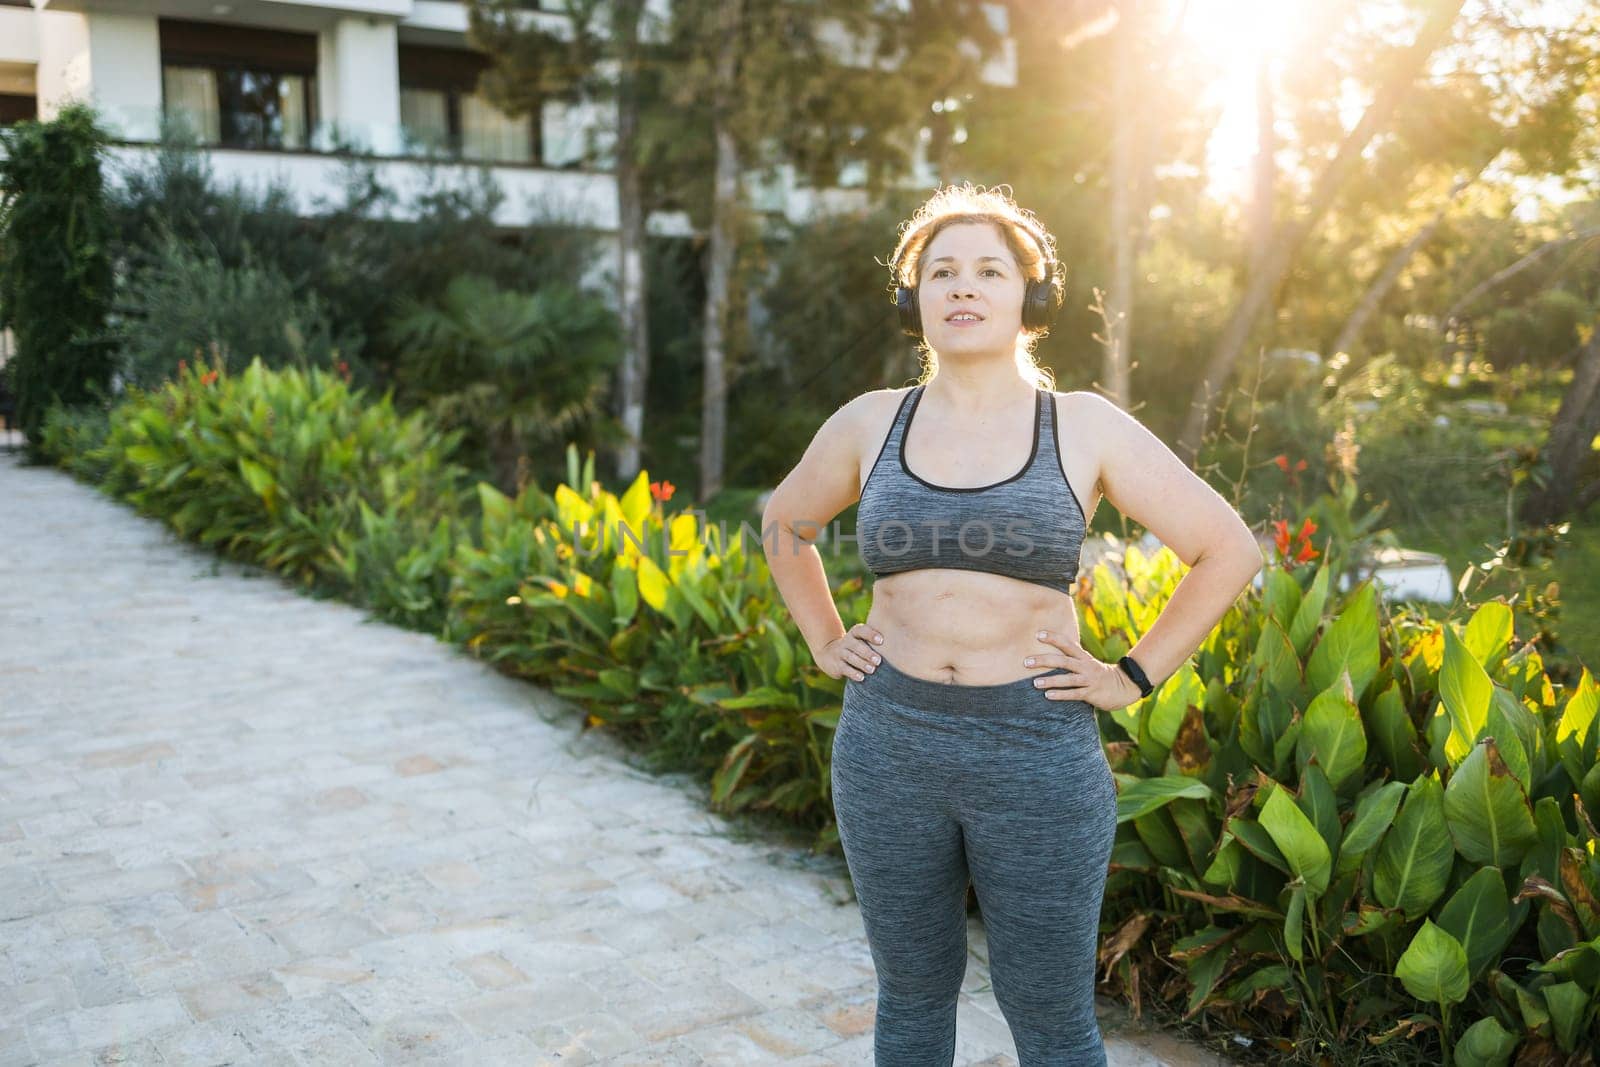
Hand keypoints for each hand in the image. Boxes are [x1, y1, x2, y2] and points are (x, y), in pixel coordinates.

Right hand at [814, 623, 884, 681]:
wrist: (829, 654)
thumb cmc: (856, 647)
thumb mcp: (862, 640)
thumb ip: (877, 641)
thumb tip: (903, 643)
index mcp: (855, 633)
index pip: (861, 630)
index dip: (871, 634)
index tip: (881, 641)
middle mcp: (847, 641)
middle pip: (856, 646)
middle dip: (867, 653)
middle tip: (879, 661)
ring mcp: (840, 653)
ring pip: (850, 657)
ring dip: (862, 664)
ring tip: (872, 670)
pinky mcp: (837, 665)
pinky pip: (845, 668)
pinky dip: (853, 673)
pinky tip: (862, 677)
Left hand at [1024, 630, 1144, 709]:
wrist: (1122, 687)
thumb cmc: (1098, 674)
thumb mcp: (1087, 662)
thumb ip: (1071, 657)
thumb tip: (1049, 651)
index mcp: (1083, 656)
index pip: (1067, 643)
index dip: (1053, 638)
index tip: (1038, 635)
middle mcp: (1085, 666)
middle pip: (1063, 660)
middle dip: (1044, 661)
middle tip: (1026, 662)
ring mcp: (1088, 679)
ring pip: (1067, 679)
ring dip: (1050, 680)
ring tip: (1035, 683)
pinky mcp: (1091, 693)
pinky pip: (1074, 694)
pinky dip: (1061, 694)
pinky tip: (1048, 695)